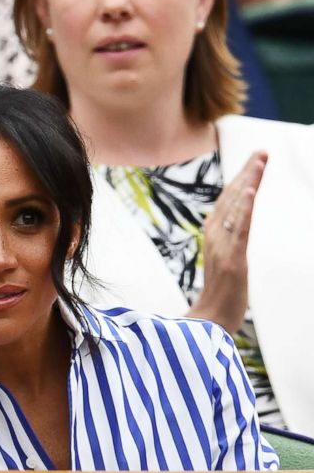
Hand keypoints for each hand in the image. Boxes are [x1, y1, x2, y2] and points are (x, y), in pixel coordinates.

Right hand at [187, 150, 266, 332]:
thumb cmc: (219, 298)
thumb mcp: (223, 263)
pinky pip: (239, 228)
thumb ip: (224, 243)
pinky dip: (243, 208)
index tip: (254, 161)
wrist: (210, 322)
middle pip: (232, 198)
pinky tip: (250, 190)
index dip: (241, 180)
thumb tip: (225, 227)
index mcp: (213, 236)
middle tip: (262, 151)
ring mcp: (222, 247)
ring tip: (259, 160)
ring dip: (247, 182)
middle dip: (247, 173)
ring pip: (236, 207)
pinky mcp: (231, 258)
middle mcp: (215, 236)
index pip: (228, 201)